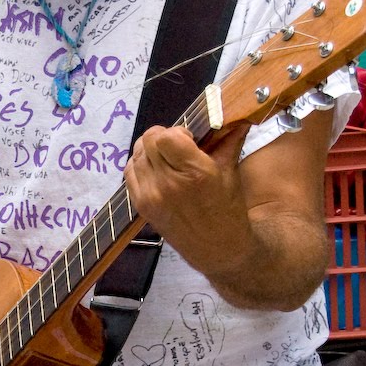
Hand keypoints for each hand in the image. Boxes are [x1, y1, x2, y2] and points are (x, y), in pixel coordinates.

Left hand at [123, 124, 252, 279]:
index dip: (175, 132)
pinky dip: (139, 166)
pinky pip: (129, 172)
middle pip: (147, 141)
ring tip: (166, 159)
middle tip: (176, 147)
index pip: (165, 136)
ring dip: (149, 151)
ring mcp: (151, 196)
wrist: (218, 249)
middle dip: (162, 138)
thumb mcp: (230, 173)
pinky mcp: (140, 206)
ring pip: (136, 155)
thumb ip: (228, 141)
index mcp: (194, 173)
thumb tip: (236, 116)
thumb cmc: (228, 210)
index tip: (187, 138)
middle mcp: (168, 184)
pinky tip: (156, 171)